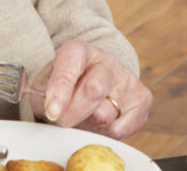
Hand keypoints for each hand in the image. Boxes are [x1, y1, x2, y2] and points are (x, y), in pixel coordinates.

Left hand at [31, 39, 152, 138]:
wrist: (89, 86)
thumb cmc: (63, 89)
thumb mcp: (44, 88)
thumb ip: (44, 98)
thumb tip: (54, 111)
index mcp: (79, 51)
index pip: (70, 66)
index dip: (60, 91)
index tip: (52, 112)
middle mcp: (106, 61)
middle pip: (94, 89)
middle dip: (74, 113)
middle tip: (63, 122)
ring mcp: (127, 78)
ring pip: (106, 114)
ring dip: (88, 126)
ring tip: (81, 120)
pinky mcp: (142, 99)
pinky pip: (121, 129)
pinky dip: (104, 134)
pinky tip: (98, 125)